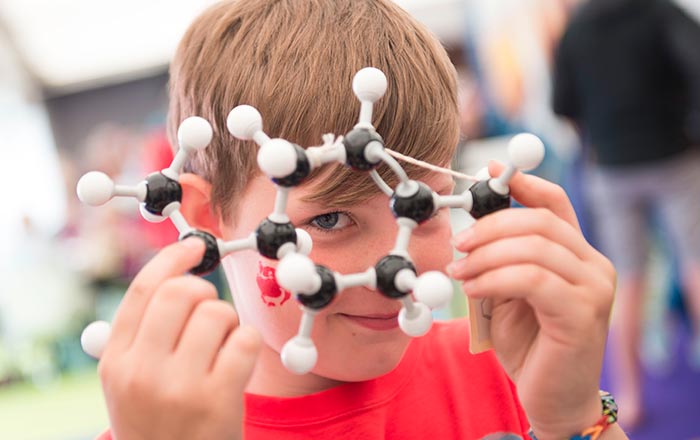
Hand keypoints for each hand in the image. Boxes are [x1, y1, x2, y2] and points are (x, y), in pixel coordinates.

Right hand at [98, 238, 261, 439]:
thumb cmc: (160, 421)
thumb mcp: (130, 383)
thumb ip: (144, 333)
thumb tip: (178, 271)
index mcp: (115, 361)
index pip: (144, 290)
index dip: (172, 259)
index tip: (193, 246)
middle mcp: (140, 372)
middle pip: (182, 292)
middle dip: (205, 292)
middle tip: (210, 312)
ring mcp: (178, 388)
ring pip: (218, 312)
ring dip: (229, 324)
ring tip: (222, 349)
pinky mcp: (216, 401)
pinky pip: (245, 340)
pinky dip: (248, 343)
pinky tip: (238, 364)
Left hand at [449, 162, 616, 438]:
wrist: (552, 398)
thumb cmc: (530, 345)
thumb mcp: (509, 291)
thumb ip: (501, 258)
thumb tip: (472, 221)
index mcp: (578, 254)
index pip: (555, 203)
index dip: (521, 183)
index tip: (488, 173)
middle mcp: (594, 265)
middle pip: (539, 221)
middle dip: (490, 227)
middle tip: (458, 244)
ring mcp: (594, 288)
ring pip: (533, 248)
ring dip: (485, 257)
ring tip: (459, 274)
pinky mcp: (583, 313)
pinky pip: (531, 279)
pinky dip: (494, 279)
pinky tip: (473, 291)